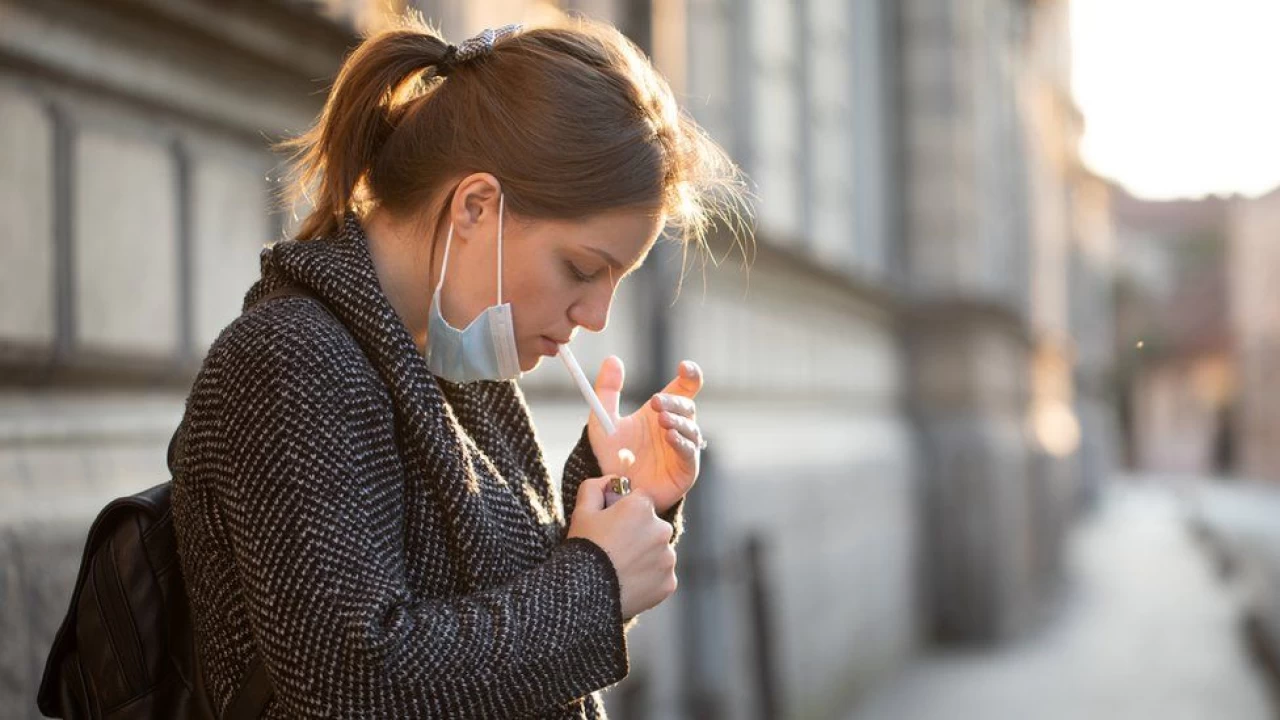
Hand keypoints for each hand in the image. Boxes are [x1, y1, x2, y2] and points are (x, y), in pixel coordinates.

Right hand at [567, 475, 677, 618]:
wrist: (584, 592)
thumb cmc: (583, 548)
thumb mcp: (582, 510)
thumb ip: (596, 487)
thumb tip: (612, 479)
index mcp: (642, 507)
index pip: (641, 501)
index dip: (625, 512)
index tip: (612, 526)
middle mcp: (662, 529)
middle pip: (653, 527)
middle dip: (639, 534)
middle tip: (615, 549)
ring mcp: (668, 558)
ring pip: (659, 552)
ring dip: (645, 557)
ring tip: (620, 568)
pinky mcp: (669, 582)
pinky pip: (661, 576)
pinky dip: (649, 579)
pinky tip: (629, 582)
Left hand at [588, 357, 704, 513]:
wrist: (611, 489)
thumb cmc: (611, 455)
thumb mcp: (602, 420)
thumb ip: (607, 390)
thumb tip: (613, 359)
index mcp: (662, 411)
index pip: (684, 388)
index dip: (690, 376)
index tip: (685, 366)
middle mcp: (676, 427)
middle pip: (687, 407)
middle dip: (674, 402)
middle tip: (655, 403)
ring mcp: (682, 449)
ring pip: (691, 429)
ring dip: (678, 422)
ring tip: (662, 421)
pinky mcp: (685, 470)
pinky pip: (689, 454)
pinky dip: (682, 443)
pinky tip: (670, 437)